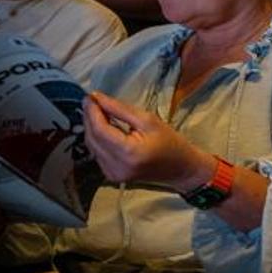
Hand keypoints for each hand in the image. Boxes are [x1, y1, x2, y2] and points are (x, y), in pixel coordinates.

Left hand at [83, 91, 215, 191]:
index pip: (100, 129)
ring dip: (92, 128)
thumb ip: (120, 109)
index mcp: (129, 152)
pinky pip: (97, 154)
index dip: (92, 111)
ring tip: (98, 113)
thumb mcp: (149, 120)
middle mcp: (116, 166)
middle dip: (90, 118)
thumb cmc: (171, 142)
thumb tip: (97, 98)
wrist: (181, 168)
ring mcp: (113, 174)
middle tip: (93, 101)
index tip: (91, 96)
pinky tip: (105, 129)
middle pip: (92, 138)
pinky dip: (98, 140)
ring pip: (91, 146)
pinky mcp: (112, 176)